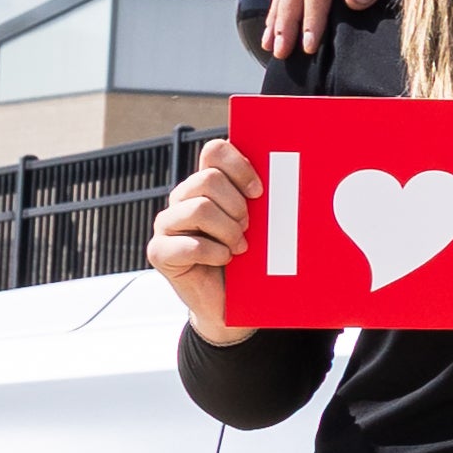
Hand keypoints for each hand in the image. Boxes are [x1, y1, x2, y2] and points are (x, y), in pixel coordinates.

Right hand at [148, 140, 260, 346]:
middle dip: (237, 206)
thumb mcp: (261, 222)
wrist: (233, 302)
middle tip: (248, 229)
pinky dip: (215, 254)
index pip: (214, 151)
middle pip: (208, 179)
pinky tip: (224, 260)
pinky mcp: (158, 251)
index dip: (240, 167)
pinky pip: (188, 244)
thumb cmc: (251, 257)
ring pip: (199, 208)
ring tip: (239, 248)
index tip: (259, 192)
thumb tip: (294, 170)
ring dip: (228, 232)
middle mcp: (182, 198)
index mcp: (206, 183)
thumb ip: (262, 196)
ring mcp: (167, 224)